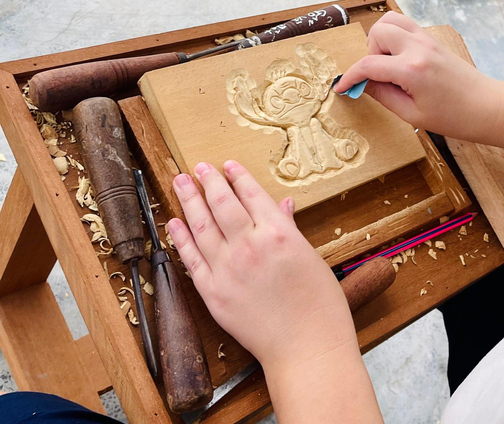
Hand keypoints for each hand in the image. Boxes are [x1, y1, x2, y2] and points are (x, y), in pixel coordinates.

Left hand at [168, 160, 356, 369]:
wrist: (306, 348)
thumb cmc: (320, 306)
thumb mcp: (311, 258)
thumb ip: (290, 229)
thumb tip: (282, 205)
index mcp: (279, 234)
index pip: (252, 195)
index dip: (238, 177)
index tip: (228, 165)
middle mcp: (250, 245)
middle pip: (222, 203)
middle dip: (209, 181)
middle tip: (199, 168)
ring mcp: (228, 269)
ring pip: (201, 226)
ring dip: (189, 201)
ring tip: (181, 182)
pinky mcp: (213, 293)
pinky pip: (191, 259)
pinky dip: (181, 238)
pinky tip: (174, 222)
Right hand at [334, 11, 497, 139]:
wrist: (486, 106)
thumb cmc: (454, 117)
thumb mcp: (411, 115)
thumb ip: (383, 95)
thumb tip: (362, 84)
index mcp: (412, 70)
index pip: (369, 65)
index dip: (350, 76)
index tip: (341, 87)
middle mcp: (418, 48)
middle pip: (377, 32)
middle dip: (369, 53)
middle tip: (378, 76)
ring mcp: (427, 39)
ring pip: (390, 20)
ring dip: (381, 39)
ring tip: (388, 63)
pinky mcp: (433, 39)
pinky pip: (405, 25)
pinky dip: (395, 37)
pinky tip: (399, 59)